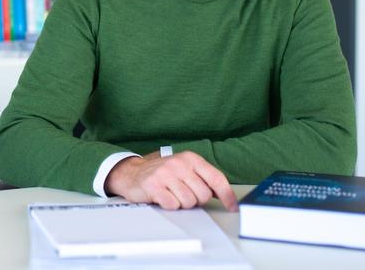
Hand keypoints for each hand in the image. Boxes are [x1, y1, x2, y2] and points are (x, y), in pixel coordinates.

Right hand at [104, 151, 238, 211]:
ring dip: (181, 203)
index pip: (216, 178)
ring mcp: (166, 174)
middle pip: (203, 195)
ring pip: (188, 202)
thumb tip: (224, 194)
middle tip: (184, 194)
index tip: (233, 207)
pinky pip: (173, 205)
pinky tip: (163, 197)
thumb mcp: (184, 169)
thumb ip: (203, 178)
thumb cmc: (162, 173)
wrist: (131, 173)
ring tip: (172, 194)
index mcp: (190, 158)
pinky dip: (169, 205)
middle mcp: (179, 164)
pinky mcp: (154, 186)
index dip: (227, 195)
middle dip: (196, 200)